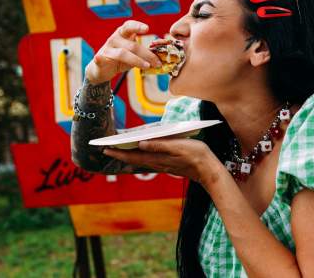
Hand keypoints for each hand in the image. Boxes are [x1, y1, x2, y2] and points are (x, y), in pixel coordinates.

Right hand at [85, 20, 162, 83]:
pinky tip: (99, 58)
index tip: (147, 29)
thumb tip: (163, 58)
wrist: (101, 69)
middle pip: (132, 45)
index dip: (137, 26)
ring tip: (147, 66)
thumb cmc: (120, 59)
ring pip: (123, 54)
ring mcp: (107, 48)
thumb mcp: (134, 55)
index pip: (129, 26)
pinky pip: (101, 58)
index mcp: (123, 34)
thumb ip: (144, 54)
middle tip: (158, 62)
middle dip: (147, 54)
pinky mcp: (99, 59)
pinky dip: (101, 58)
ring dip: (137, 60)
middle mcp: (114, 39)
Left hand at [102, 137, 225, 185]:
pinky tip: (139, 154)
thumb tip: (140, 143)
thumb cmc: (196, 155)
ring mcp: (162, 165)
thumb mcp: (179, 146)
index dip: (119, 151)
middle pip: (134, 158)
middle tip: (106, 149)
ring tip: (119, 150)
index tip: (105, 148)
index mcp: (158, 157)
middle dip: (120, 154)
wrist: (209, 170)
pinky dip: (139, 157)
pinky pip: (148, 161)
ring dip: (128, 156)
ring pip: (140, 160)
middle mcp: (157, 163)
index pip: (133, 154)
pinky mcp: (168, 164)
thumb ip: (160, 145)